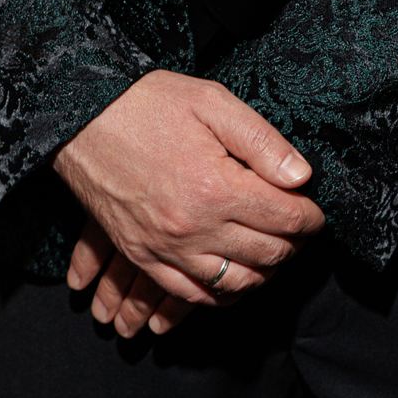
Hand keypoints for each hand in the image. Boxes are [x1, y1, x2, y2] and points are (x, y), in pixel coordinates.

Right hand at [53, 71, 323, 321]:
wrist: (82, 118)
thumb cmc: (148, 103)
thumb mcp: (212, 102)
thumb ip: (262, 141)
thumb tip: (302, 176)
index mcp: (216, 186)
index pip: (285, 218)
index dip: (310, 217)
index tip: (315, 211)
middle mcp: (194, 227)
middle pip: (267, 254)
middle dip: (293, 244)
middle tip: (298, 228)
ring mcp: (166, 248)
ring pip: (234, 283)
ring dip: (263, 271)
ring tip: (271, 250)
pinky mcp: (143, 256)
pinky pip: (192, 295)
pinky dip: (221, 293)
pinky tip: (232, 276)